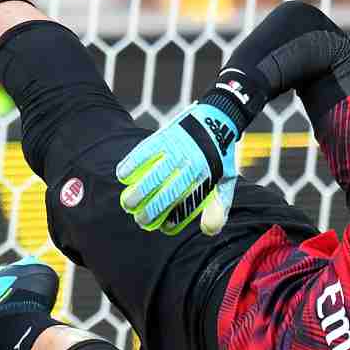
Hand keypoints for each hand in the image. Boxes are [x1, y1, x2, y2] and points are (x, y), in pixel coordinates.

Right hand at [116, 102, 238, 234]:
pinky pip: (146, 151)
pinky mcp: (166, 136)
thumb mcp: (228, 180)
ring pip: (154, 174)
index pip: (189, 203)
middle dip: (151, 210)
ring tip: (127, 205)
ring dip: (138, 192)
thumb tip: (209, 230)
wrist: (219, 119)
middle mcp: (192, 164)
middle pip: (168, 193)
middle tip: (140, 221)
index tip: (164, 227)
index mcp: (207, 176)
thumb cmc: (221, 155)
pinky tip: (121, 174)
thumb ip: (220, 205)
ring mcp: (178, 149)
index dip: (176, 218)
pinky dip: (132, 162)